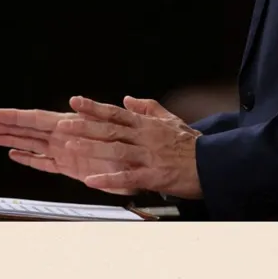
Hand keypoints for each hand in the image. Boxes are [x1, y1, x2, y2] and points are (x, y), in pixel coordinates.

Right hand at [0, 107, 139, 195]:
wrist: (144, 163)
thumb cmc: (132, 142)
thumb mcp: (115, 122)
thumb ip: (92, 113)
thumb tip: (76, 104)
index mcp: (74, 123)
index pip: (39, 118)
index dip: (18, 116)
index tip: (1, 113)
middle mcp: (67, 136)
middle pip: (31, 130)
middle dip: (10, 126)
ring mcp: (66, 151)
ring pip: (33, 144)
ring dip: (14, 140)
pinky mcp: (69, 166)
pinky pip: (44, 162)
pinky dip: (29, 159)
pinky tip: (15, 154)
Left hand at [58, 95, 202, 199]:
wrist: (213, 163)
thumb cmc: (193, 144)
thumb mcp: (171, 120)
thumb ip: (149, 108)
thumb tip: (128, 99)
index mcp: (148, 125)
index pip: (116, 113)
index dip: (95, 107)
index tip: (76, 101)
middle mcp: (146, 137)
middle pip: (111, 129)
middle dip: (86, 126)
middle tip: (64, 124)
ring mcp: (149, 156)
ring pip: (116, 150)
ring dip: (93, 148)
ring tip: (72, 146)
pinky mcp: (154, 175)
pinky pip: (127, 176)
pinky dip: (109, 178)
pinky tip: (92, 180)